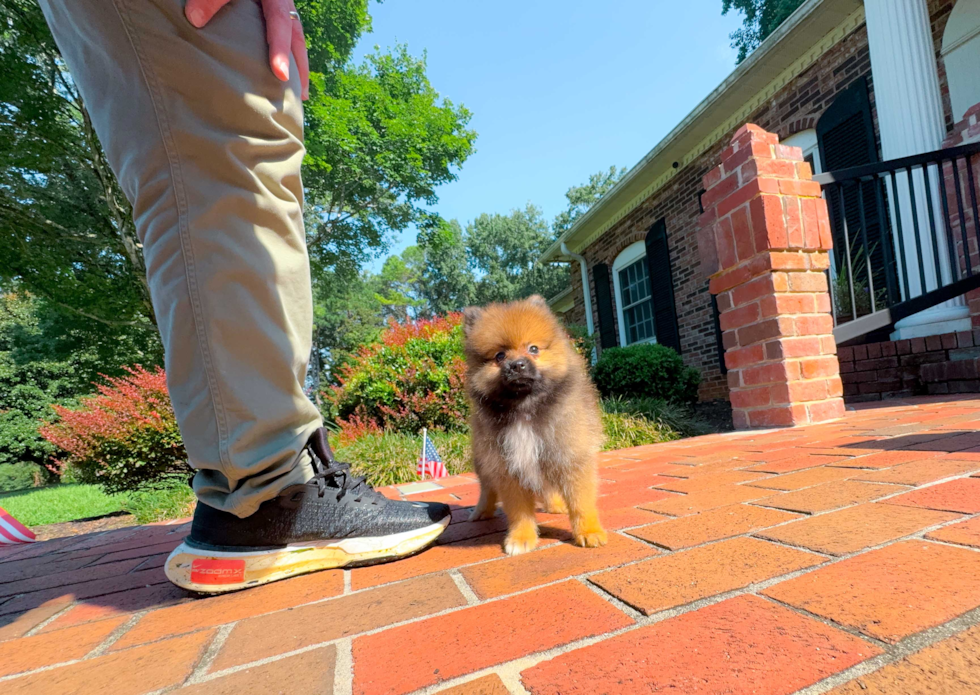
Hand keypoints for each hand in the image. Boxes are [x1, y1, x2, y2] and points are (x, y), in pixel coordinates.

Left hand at [184, 0, 309, 99]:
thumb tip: (195, 21)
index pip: (278, 24)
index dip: (279, 49)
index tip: (280, 74)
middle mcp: (282, 1)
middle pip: (297, 37)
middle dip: (300, 67)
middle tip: (300, 96)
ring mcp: (281, 4)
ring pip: (296, 36)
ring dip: (299, 64)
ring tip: (301, 94)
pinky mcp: (275, 7)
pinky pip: (287, 32)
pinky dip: (289, 53)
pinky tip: (288, 71)